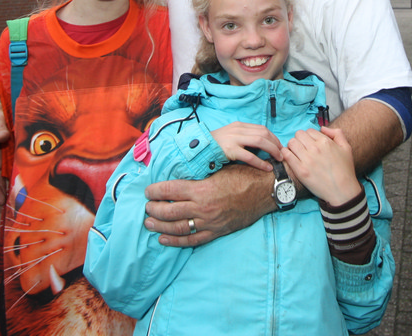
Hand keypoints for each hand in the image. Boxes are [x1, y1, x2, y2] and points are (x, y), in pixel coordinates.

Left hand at [144, 164, 268, 246]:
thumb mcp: (219, 170)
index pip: (170, 190)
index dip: (155, 191)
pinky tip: (164, 238)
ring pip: (178, 227)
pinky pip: (192, 240)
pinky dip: (176, 240)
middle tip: (146, 207)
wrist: (265, 190)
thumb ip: (199, 175)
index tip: (147, 191)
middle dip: (154, 209)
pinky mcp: (217, 231)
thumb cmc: (243, 175)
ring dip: (160, 226)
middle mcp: (203, 207)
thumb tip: (180, 174)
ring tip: (149, 223)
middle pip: (170, 211)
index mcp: (202, 189)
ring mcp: (210, 222)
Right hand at [211, 122, 280, 170]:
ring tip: (278, 159)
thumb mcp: (231, 136)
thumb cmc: (216, 145)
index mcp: (240, 125)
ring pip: (260, 141)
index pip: (262, 129)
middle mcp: (238, 130)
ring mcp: (234, 139)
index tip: (279, 146)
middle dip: (275, 144)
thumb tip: (261, 145)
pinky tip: (266, 167)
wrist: (200, 148)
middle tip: (282, 153)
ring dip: (272, 150)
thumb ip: (244, 137)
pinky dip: (261, 162)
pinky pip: (250, 156)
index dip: (273, 137)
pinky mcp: (230, 150)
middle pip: (264, 134)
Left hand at [281, 127, 360, 206]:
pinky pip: (286, 155)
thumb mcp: (346, 148)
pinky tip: (290, 157)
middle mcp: (315, 148)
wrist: (342, 191)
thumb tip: (323, 128)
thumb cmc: (345, 170)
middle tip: (302, 148)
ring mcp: (307, 159)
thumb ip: (337, 134)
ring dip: (292, 146)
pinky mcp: (300, 170)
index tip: (309, 143)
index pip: (309, 131)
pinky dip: (285, 154)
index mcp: (325, 142)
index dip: (308, 136)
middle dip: (299, 140)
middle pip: (298, 135)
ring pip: (291, 143)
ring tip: (296, 153)